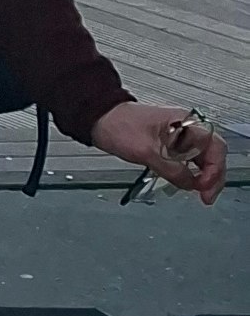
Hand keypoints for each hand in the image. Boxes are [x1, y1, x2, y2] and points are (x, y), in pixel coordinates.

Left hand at [92, 100, 227, 200]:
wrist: (99, 119)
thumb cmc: (118, 124)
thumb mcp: (146, 151)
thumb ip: (171, 168)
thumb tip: (189, 183)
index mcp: (186, 123)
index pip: (214, 147)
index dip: (214, 169)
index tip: (204, 186)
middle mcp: (186, 128)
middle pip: (212, 154)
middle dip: (213, 177)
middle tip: (207, 196)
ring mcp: (178, 137)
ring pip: (202, 159)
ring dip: (204, 177)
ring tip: (201, 194)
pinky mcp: (169, 145)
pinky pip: (188, 161)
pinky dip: (191, 174)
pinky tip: (188, 185)